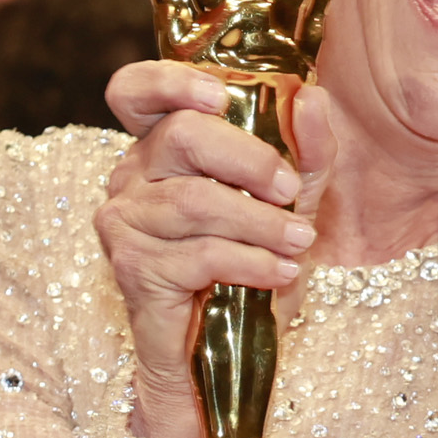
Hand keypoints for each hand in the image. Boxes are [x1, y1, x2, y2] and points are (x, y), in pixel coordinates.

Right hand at [97, 62, 334, 437]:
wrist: (220, 355)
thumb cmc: (247, 270)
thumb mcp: (289, 205)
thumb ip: (305, 152)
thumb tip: (312, 98)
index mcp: (160, 146)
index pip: (135, 90)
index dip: (171, 82)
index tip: (222, 96)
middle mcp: (131, 176)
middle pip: (180, 136)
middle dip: (248, 158)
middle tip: (290, 188)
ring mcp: (125, 222)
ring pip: (195, 201)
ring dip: (260, 222)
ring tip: (298, 242)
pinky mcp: (132, 268)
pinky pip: (197, 254)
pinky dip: (250, 262)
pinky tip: (278, 273)